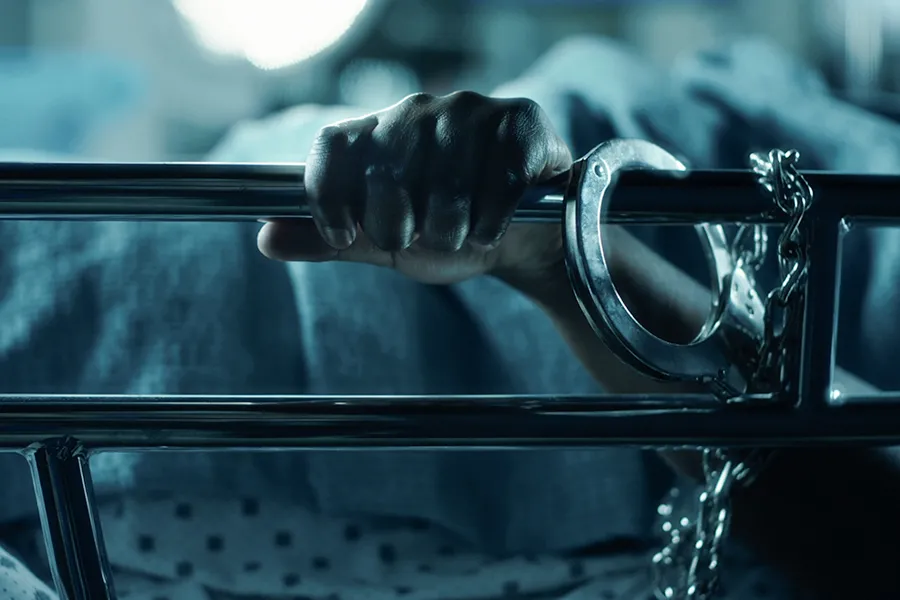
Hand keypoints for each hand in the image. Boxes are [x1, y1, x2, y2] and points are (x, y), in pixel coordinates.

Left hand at [257, 91, 571, 284]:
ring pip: (445, 195)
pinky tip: (496, 223)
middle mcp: (419, 110)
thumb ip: (332, 239)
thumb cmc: (447, 231)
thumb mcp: (383, 242)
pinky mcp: (519, 123)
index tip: (344, 234)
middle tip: (426, 234)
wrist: (522, 234)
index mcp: (377, 132)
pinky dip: (492, 226)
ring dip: (454, 234)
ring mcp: (471, 112)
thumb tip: (266, 239)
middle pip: (386, 182)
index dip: (328, 197)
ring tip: (464, 229)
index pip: (332, 146)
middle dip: (403, 232)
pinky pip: (494, 191)